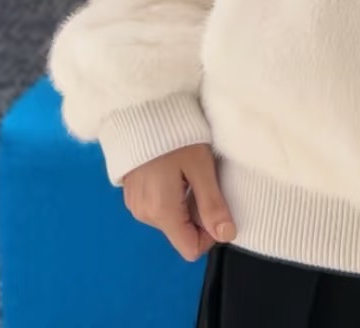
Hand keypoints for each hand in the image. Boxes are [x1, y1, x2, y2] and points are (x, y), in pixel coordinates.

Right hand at [122, 142, 235, 262]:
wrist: (141, 111)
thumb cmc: (175, 136)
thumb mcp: (201, 168)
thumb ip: (213, 204)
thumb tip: (227, 236)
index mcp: (161, 212)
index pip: (190, 249)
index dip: (210, 234)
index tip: (216, 205)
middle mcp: (144, 215)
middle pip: (181, 233)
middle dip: (197, 214)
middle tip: (202, 180)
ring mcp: (135, 205)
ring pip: (170, 220)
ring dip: (184, 204)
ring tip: (186, 172)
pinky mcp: (132, 195)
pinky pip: (157, 207)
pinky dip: (170, 196)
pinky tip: (172, 171)